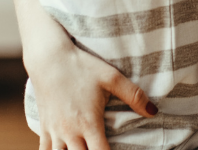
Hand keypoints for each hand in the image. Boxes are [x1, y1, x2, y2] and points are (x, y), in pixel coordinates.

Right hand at [28, 44, 155, 149]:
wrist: (48, 57)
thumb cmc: (81, 66)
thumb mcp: (111, 77)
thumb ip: (133, 96)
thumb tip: (153, 112)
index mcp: (89, 123)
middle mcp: (70, 132)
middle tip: (100, 148)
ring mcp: (55, 131)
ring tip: (84, 148)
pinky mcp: (43, 126)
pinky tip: (64, 149)